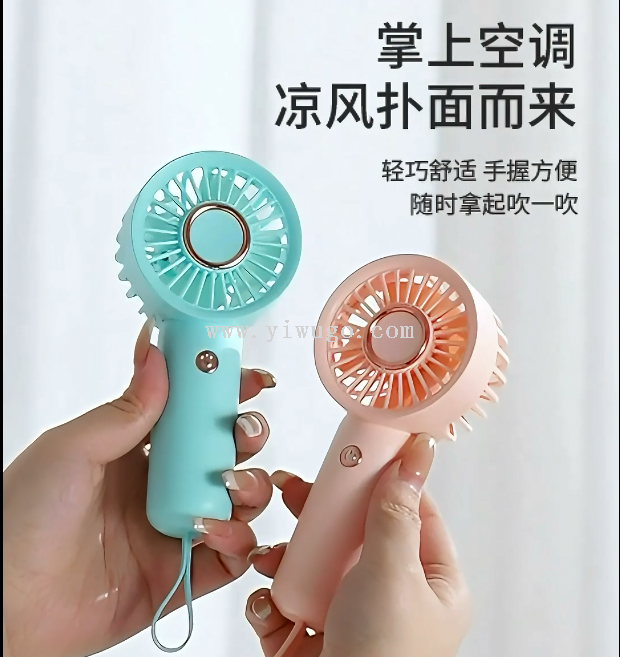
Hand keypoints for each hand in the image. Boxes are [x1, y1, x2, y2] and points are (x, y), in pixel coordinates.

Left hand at [3, 321, 275, 656]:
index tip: (247, 378)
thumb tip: (157, 354)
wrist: (5, 606)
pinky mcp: (182, 574)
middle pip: (226, 452)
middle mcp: (163, 485)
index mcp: (137, 450)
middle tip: (245, 431)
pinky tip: (214, 531)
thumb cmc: (20, 520)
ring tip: (231, 485)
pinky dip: (239, 542)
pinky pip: (230, 557)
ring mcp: (175, 528)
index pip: (192, 412)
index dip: (224, 392)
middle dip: (248, 435)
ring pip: (240, 501)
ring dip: (250, 486)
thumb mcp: (71, 450)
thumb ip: (125, 410)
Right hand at [246, 438, 471, 656]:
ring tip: (273, 557)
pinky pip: (292, 596)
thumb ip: (395, 511)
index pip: (412, 511)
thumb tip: (418, 454)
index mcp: (431, 582)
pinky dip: (274, 596)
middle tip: (295, 490)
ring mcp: (351, 613)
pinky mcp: (316, 631)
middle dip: (322, 513)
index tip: (360, 451)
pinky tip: (271, 603)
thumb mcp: (392, 573)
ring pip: (318, 560)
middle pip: (356, 531)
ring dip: (289, 554)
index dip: (386, 478)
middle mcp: (392, 594)